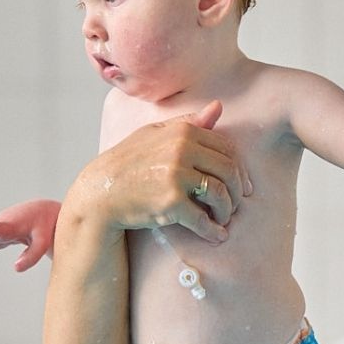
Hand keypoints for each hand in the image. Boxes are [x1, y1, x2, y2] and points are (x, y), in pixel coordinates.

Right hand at [64, 100, 251, 243]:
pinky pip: (202, 219)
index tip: (241, 185)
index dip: (238, 169)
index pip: (226, 149)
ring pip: (220, 194)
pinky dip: (213, 231)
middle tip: (235, 204)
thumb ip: (189, 122)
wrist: (102, 191)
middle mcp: (182, 150)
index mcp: (183, 131)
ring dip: (227, 211)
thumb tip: (218, 107)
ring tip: (223, 219)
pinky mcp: (171, 202)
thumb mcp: (156, 133)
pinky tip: (217, 236)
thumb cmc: (129, 162)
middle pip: (229, 171)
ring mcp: (176, 176)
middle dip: (237, 191)